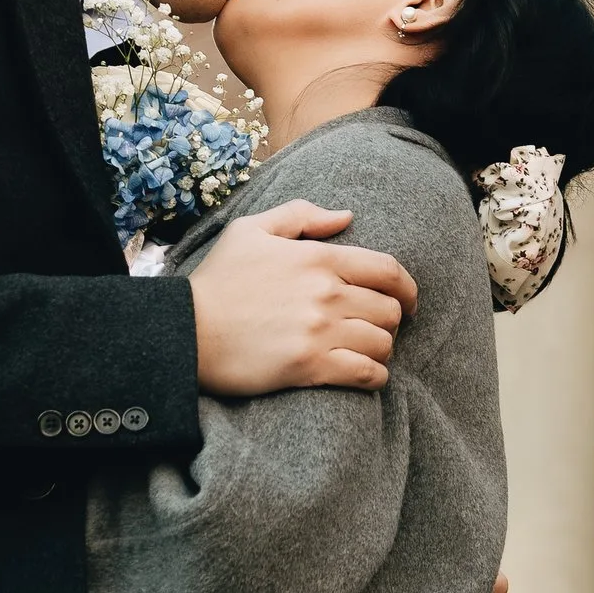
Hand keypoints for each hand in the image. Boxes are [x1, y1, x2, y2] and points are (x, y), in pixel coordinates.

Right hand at [190, 201, 418, 394]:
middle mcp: (327, 294)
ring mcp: (320, 332)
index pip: (388, 270)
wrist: (184, 331)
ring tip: (366, 351)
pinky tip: (365, 374)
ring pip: (383, 343)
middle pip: (390, 310)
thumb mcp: (252, 230)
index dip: (408, 288)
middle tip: (376, 328)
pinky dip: (374, 376)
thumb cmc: (218, 280)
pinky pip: (366, 374)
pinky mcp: (309, 367)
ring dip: (381, 349)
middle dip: (390, 320)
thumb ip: (302, 215)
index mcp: (318, 258)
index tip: (409, 301)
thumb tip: (346, 217)